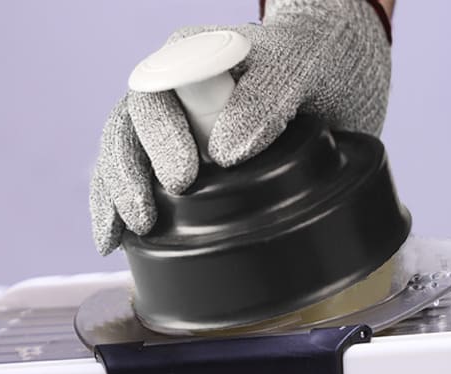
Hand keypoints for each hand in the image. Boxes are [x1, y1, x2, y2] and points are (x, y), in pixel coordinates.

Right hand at [88, 0, 391, 254]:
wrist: (336, 78)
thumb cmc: (313, 62)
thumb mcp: (297, 71)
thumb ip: (265, 98)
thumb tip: (225, 151)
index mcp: (191, 57)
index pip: (156, 93)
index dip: (160, 137)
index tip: (181, 178)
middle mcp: (172, 90)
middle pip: (128, 127)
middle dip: (129, 174)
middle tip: (147, 216)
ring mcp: (174, 125)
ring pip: (124, 154)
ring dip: (115, 195)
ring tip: (121, 234)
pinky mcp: (179, 157)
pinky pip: (138, 179)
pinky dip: (118, 208)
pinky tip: (114, 241)